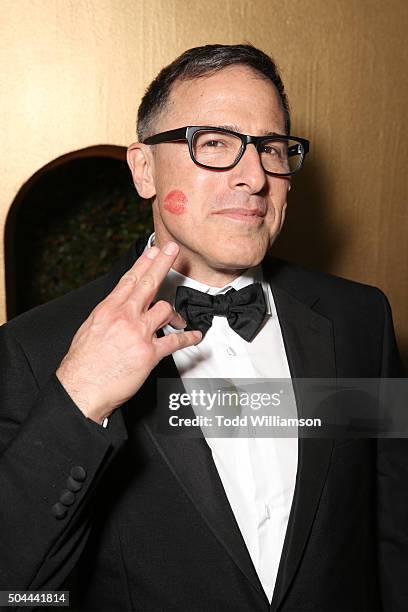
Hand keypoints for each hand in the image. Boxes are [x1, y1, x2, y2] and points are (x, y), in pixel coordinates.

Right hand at [56, 241, 201, 423]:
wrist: (81, 387)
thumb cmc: (83, 363)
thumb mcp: (89, 329)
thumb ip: (108, 315)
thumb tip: (118, 309)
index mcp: (108, 310)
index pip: (130, 279)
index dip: (144, 262)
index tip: (154, 251)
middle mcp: (125, 317)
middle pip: (148, 283)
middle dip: (163, 263)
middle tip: (172, 250)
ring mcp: (139, 333)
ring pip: (165, 310)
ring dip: (175, 315)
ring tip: (180, 320)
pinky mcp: (150, 353)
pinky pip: (175, 341)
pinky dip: (188, 338)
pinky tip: (194, 336)